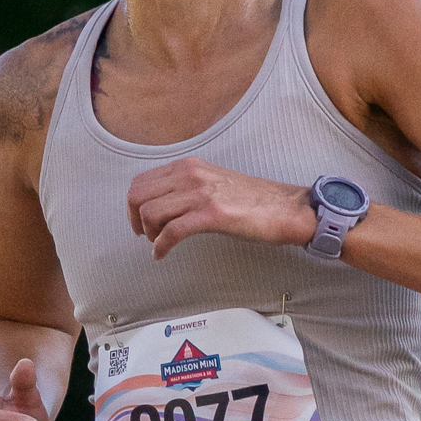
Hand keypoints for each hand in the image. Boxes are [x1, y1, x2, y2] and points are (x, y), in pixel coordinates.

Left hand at [125, 160, 316, 259]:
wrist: (286, 208)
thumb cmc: (253, 200)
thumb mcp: (213, 182)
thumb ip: (187, 187)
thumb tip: (163, 204)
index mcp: (189, 166)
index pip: (141, 181)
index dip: (134, 205)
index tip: (139, 221)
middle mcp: (191, 174)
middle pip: (138, 196)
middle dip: (135, 220)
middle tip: (145, 235)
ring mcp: (201, 193)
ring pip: (151, 213)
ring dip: (149, 234)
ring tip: (158, 244)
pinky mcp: (212, 214)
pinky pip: (171, 232)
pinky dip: (161, 247)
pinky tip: (162, 254)